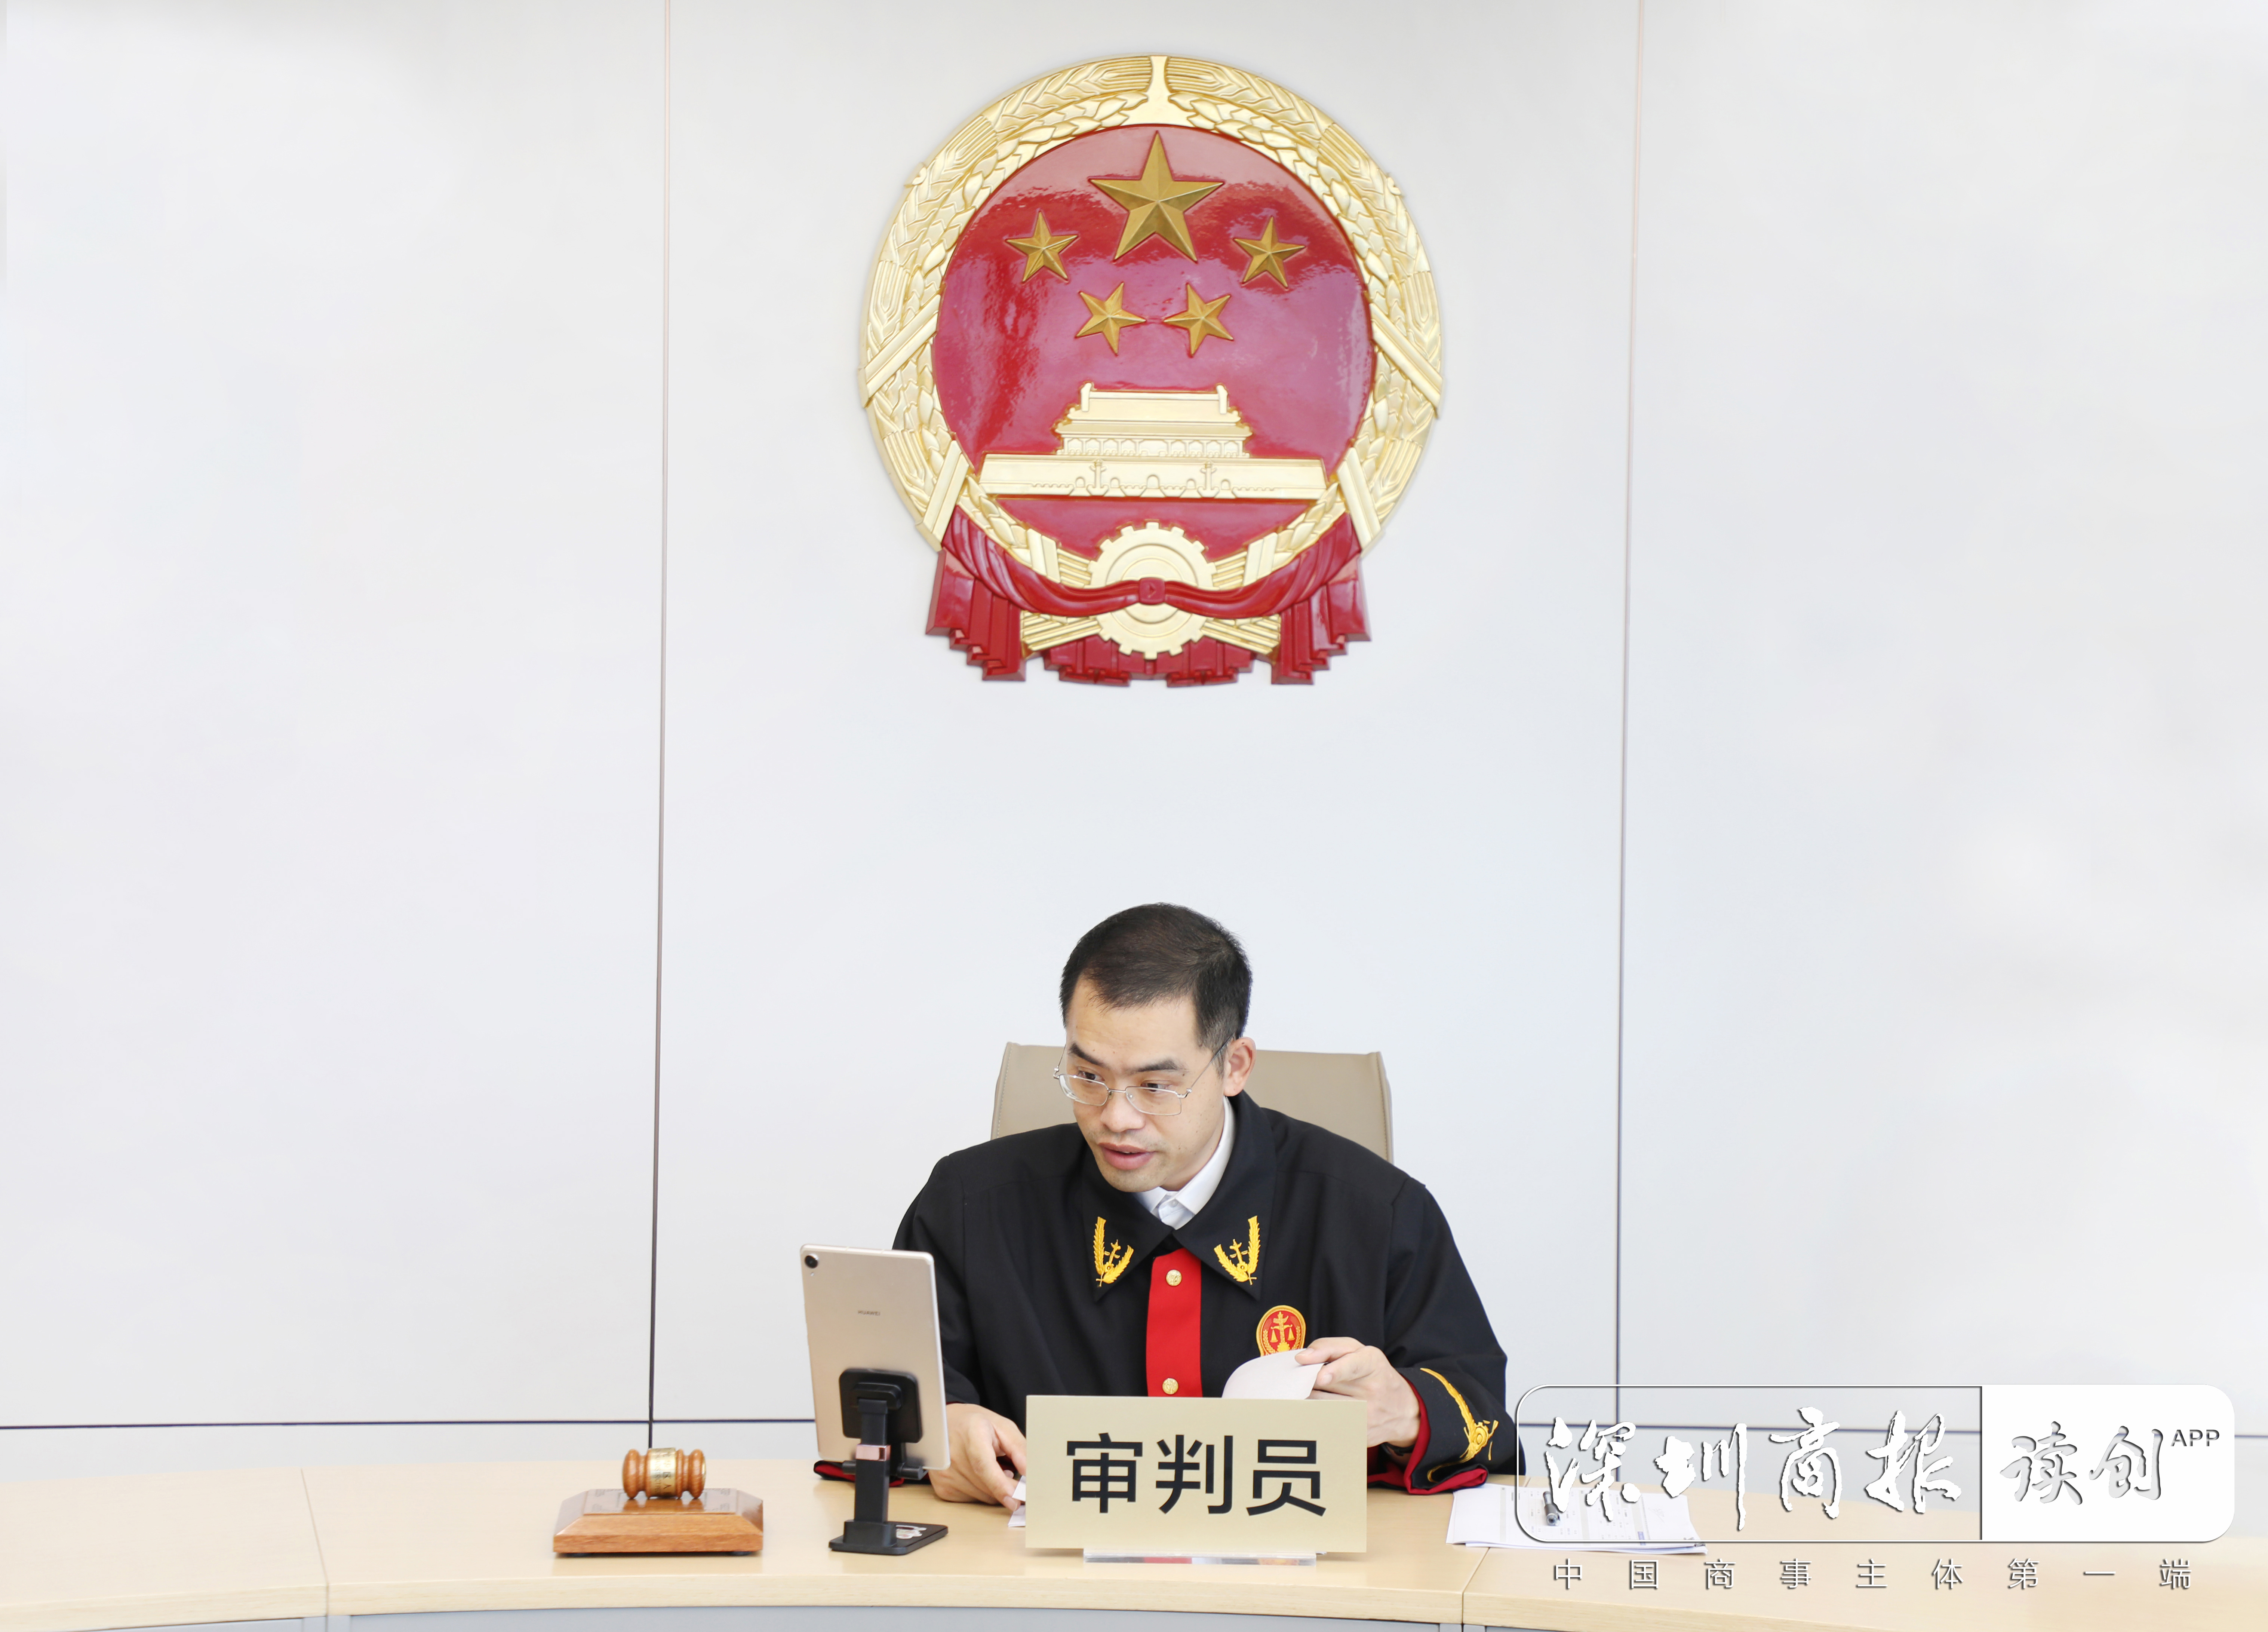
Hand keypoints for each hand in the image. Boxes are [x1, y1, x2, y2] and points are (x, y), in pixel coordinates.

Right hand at [927, 1401, 1026, 1506]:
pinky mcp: (943, 1488)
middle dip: (1008, 1489)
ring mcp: (945, 1474)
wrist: (945, 1424)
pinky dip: (983, 1492)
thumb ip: (1018, 1448)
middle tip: (1019, 1483)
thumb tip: (1030, 1472)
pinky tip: (980, 1476)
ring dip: (995, 1489)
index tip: (1015, 1500)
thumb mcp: (1002, 1427)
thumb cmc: (975, 1424)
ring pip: (982, 1496)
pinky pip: (972, 1499)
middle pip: (986, 1484)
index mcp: (972, 1433)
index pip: (984, 1465)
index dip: (1000, 1485)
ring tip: (994, 1468)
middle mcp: (954, 1455)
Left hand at [1297, 1337, 1420, 1449]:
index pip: (1353, 1365)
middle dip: (1308, 1381)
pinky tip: (1311, 1412)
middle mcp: (1372, 1390)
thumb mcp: (1359, 1352)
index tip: (1321, 1377)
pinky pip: (1327, 1424)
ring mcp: (1367, 1416)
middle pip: (1329, 1386)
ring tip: (1303, 1393)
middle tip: (1297, 1379)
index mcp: (1372, 1363)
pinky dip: (1315, 1417)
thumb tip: (1302, 1358)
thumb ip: (1329, 1347)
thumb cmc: (1373, 1374)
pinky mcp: (1359, 1435)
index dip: (1336, 1371)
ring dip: (1307, 1399)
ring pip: (1324, 1406)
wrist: (1403, 1410)